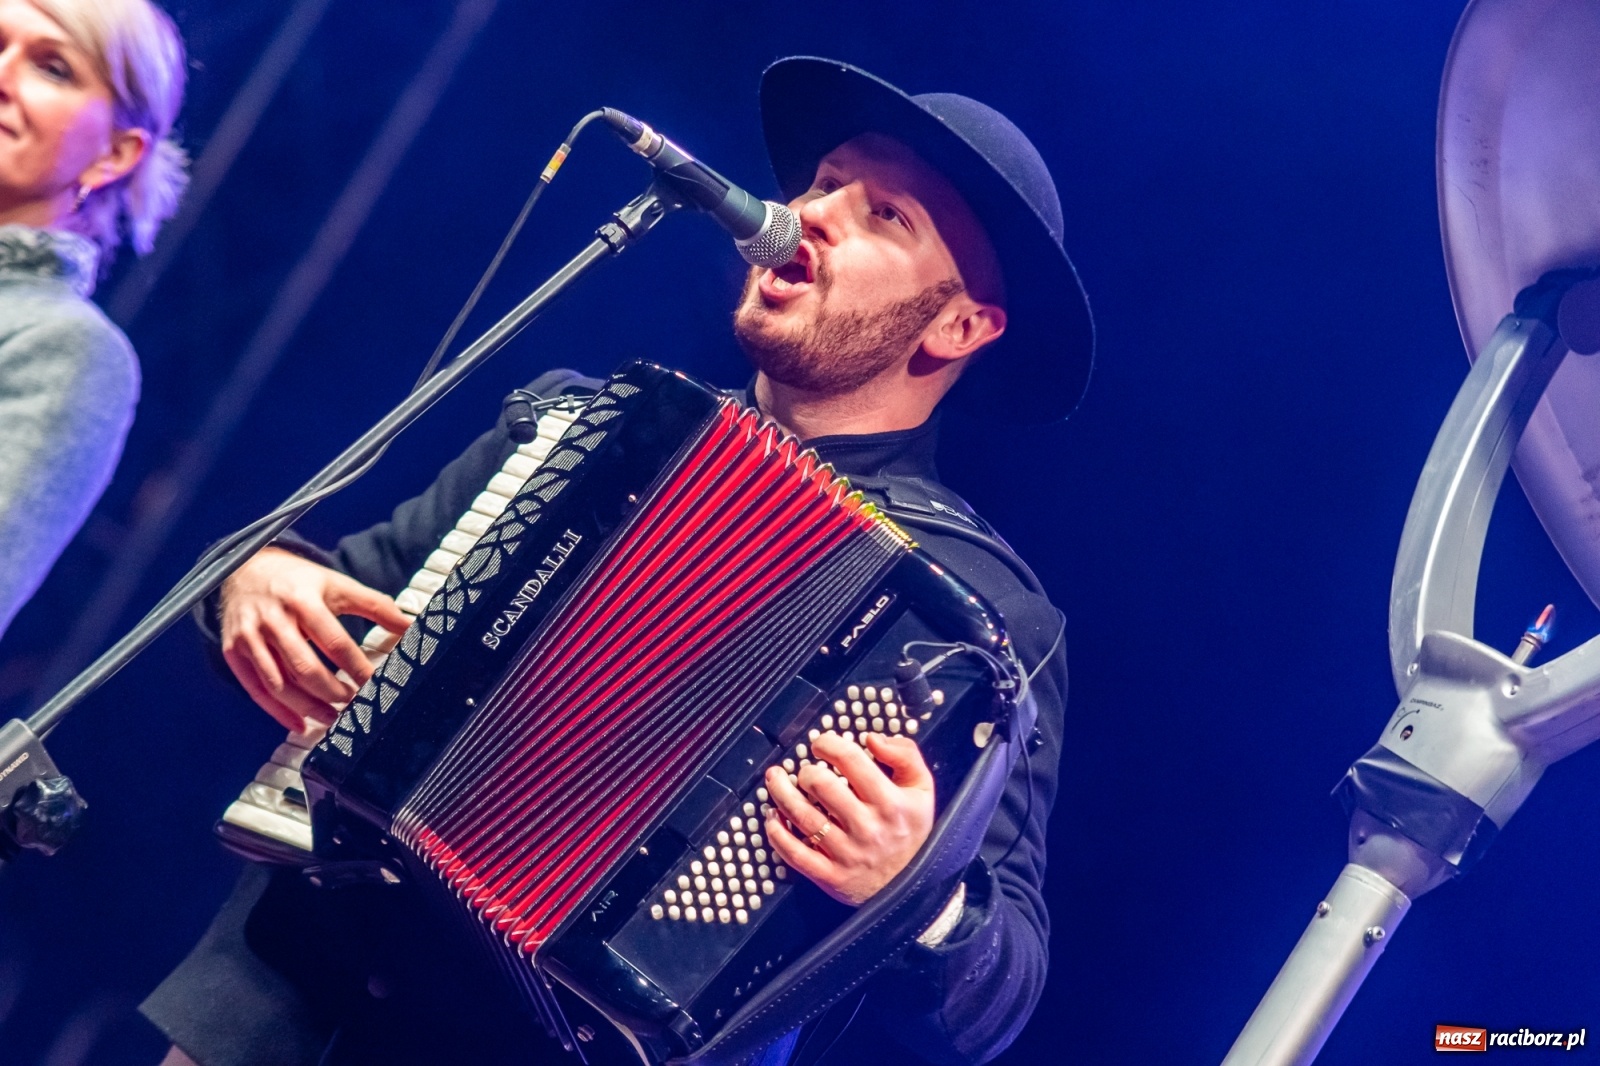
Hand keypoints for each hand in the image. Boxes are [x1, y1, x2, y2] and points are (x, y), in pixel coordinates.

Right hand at [218, 547, 410, 730]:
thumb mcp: (337, 584)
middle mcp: (273, 619)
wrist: (245, 569)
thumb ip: (375, 605)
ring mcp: (249, 637)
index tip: (376, 684)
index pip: (334, 642)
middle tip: (355, 704)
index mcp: (303, 600)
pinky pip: (255, 690)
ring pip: (279, 684)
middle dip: (333, 693)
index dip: (357, 667)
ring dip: (309, 708)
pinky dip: (277, 712)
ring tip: (334, 718)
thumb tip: (411, 626)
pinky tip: (300, 724)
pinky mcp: (233, 651)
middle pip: (305, 668)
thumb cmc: (299, 581)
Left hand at [763, 730, 934, 905]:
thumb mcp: (921, 790)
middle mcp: (868, 827)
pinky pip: (795, 853)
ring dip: (781, 793)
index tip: (821, 743)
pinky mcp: (831, 876)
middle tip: (805, 772)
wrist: (913, 889)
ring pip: (802, 816)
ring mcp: (847, 853)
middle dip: (806, 771)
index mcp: (890, 802)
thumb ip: (904, 755)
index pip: (851, 760)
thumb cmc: (910, 831)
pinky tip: (771, 817)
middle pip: (821, 786)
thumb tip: (873, 739)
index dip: (829, 743)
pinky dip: (776, 833)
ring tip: (776, 780)